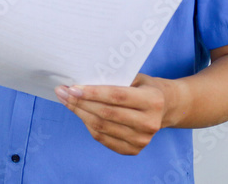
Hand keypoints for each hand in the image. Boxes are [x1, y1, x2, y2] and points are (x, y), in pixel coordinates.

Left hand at [55, 73, 178, 154]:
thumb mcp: (136, 76)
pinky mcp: (133, 150)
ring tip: (66, 101)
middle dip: (80, 103)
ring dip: (80, 114)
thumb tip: (83, 78)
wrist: (165, 107)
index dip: (92, 93)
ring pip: (101, 127)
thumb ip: (116, 78)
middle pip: (106, 114)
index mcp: (153, 101)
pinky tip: (80, 114)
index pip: (117, 97)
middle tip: (63, 92)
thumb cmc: (144, 87)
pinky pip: (103, 138)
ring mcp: (142, 139)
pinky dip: (88, 125)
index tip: (72, 88)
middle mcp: (149, 123)